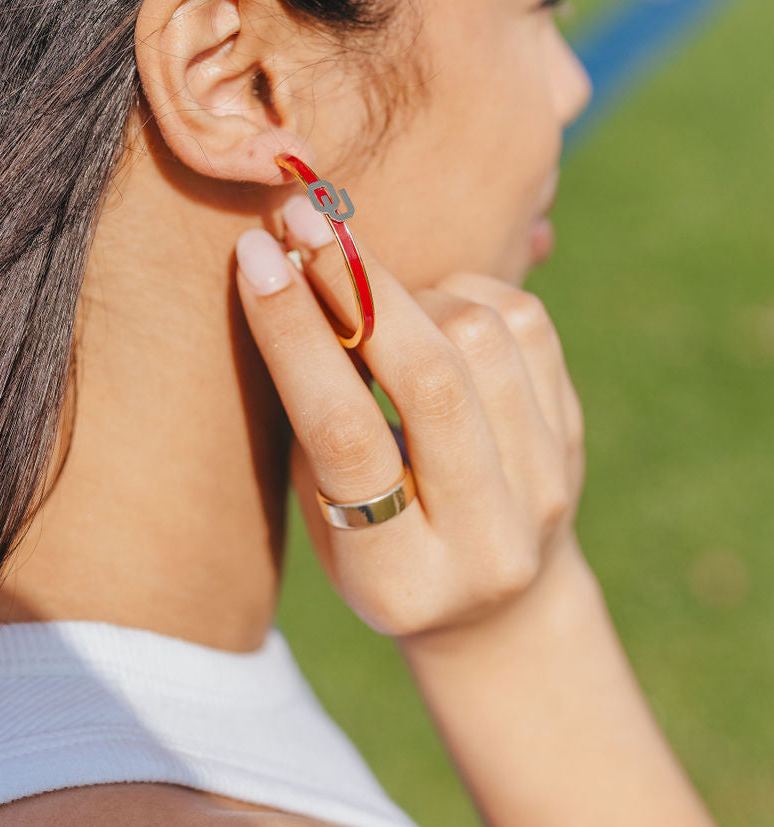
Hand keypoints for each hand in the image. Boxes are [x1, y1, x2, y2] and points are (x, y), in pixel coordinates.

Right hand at [234, 206, 586, 640]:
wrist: (494, 607)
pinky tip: (429, 308)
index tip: (255, 256)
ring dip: (410, 293)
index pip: (345, 436)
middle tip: (301, 218)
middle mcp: (487, 540)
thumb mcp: (322, 515)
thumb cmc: (370, 547)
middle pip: (428, 380)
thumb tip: (293, 274)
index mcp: (398, 578)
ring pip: (482, 337)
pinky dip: (464, 291)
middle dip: (356, 284)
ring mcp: (546, 487)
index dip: (297, 337)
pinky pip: (524, 323)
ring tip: (369, 299)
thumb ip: (314, 418)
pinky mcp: (572, 435)